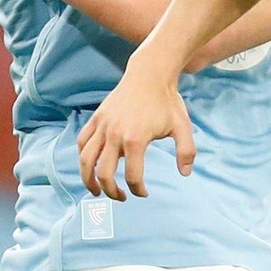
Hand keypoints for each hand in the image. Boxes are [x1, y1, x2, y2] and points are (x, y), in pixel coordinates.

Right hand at [77, 69, 196, 200]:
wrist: (150, 74)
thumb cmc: (167, 101)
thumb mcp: (183, 126)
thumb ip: (186, 151)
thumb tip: (185, 174)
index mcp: (135, 140)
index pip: (132, 177)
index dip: (138, 190)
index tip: (144, 193)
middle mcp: (114, 134)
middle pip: (103, 174)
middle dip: (110, 191)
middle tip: (120, 197)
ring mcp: (103, 125)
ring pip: (86, 159)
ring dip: (88, 179)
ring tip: (95, 190)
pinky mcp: (97, 118)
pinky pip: (83, 141)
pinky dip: (83, 156)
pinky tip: (90, 164)